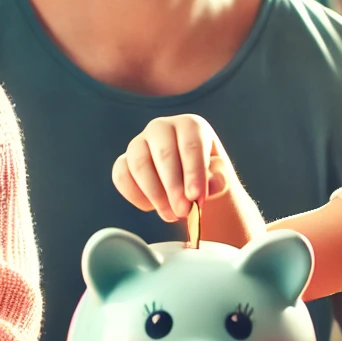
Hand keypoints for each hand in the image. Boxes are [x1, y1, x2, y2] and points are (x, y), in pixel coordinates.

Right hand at [112, 115, 235, 222]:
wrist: (188, 184)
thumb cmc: (205, 176)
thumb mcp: (219, 177)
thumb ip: (218, 180)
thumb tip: (203, 189)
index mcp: (190, 126)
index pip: (191, 145)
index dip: (194, 172)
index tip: (197, 197)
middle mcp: (161, 128)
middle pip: (164, 154)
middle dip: (174, 187)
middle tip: (183, 211)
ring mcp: (139, 143)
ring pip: (140, 165)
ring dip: (156, 195)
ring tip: (171, 214)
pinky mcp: (124, 162)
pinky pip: (122, 176)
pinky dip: (136, 196)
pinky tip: (152, 207)